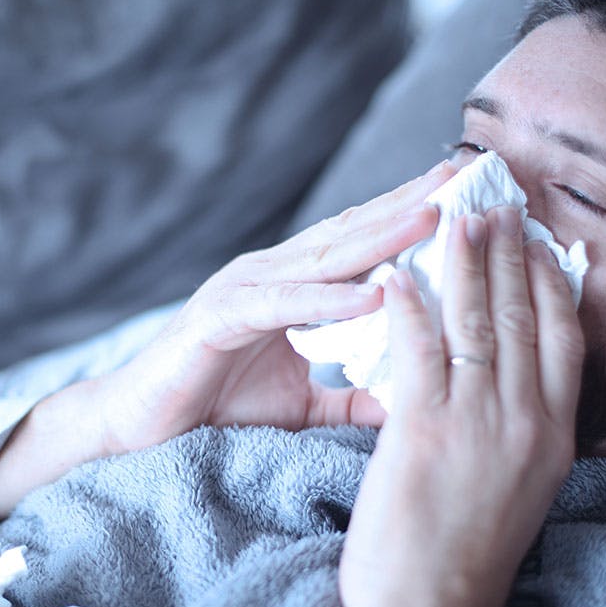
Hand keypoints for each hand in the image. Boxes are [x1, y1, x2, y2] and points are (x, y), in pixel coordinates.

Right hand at [83, 159, 455, 454]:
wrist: (141, 427)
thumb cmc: (218, 406)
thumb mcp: (302, 405)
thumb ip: (348, 398)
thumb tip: (404, 405)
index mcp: (290, 287)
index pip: (358, 245)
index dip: (407, 220)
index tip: (464, 203)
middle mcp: (269, 275)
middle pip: (348, 235)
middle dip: (405, 206)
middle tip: (461, 179)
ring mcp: (242, 290)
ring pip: (321, 259)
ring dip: (377, 237)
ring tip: (431, 218)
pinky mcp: (218, 318)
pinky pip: (281, 306)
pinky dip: (327, 301)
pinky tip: (371, 295)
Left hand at [331, 206, 584, 606]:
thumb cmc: (464, 554)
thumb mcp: (512, 486)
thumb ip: (515, 430)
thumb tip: (507, 384)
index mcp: (552, 433)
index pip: (561, 336)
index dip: (548, 279)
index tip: (537, 237)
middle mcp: (526, 421)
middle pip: (522, 315)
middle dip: (508, 252)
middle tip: (495, 202)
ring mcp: (477, 424)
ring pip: (476, 321)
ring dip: (465, 261)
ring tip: (455, 216)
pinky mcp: (423, 432)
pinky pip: (420, 350)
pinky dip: (410, 304)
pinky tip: (399, 272)